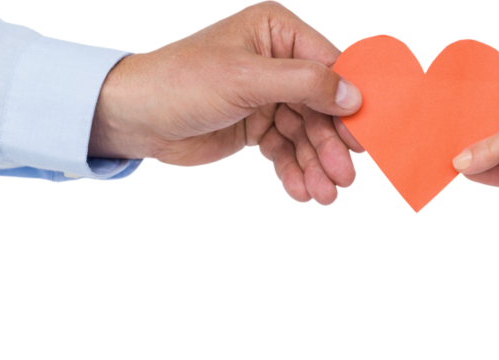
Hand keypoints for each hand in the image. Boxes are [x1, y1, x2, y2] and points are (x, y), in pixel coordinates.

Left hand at [88, 0, 364, 205]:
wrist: (131, 117)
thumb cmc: (180, 82)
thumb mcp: (245, 79)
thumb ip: (304, 84)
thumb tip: (355, 95)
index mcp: (277, 32)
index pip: (330, 66)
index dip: (351, 102)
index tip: (368, 136)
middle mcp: (278, 60)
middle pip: (322, 106)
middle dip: (331, 145)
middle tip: (345, 178)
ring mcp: (268, 94)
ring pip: (306, 133)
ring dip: (316, 165)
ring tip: (324, 195)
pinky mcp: (257, 124)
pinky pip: (286, 148)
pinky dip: (295, 170)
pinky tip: (302, 191)